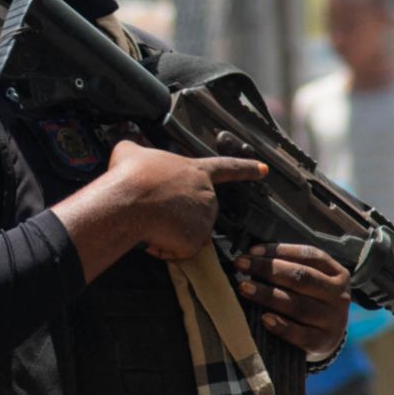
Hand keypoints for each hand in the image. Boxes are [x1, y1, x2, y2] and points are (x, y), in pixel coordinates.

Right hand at [107, 141, 267, 260]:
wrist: (129, 201)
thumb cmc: (130, 176)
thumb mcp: (131, 151)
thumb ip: (138, 149)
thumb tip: (129, 144)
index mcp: (197, 171)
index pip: (228, 167)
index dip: (246, 169)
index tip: (264, 170)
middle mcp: (207, 194)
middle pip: (196, 210)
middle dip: (175, 215)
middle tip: (150, 209)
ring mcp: (204, 219)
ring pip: (185, 232)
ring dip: (166, 232)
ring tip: (147, 219)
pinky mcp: (196, 241)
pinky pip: (177, 251)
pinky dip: (162, 248)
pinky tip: (151, 235)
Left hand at [233, 243, 349, 359]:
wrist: (326, 339)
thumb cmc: (310, 302)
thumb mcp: (310, 283)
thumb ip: (289, 268)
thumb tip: (252, 256)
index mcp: (336, 274)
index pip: (309, 255)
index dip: (280, 250)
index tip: (252, 251)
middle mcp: (339, 295)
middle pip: (302, 277)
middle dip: (268, 269)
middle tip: (241, 265)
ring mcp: (333, 320)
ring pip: (299, 305)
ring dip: (268, 295)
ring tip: (244, 287)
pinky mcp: (324, 342)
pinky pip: (301, 335)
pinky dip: (282, 326)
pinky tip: (264, 319)